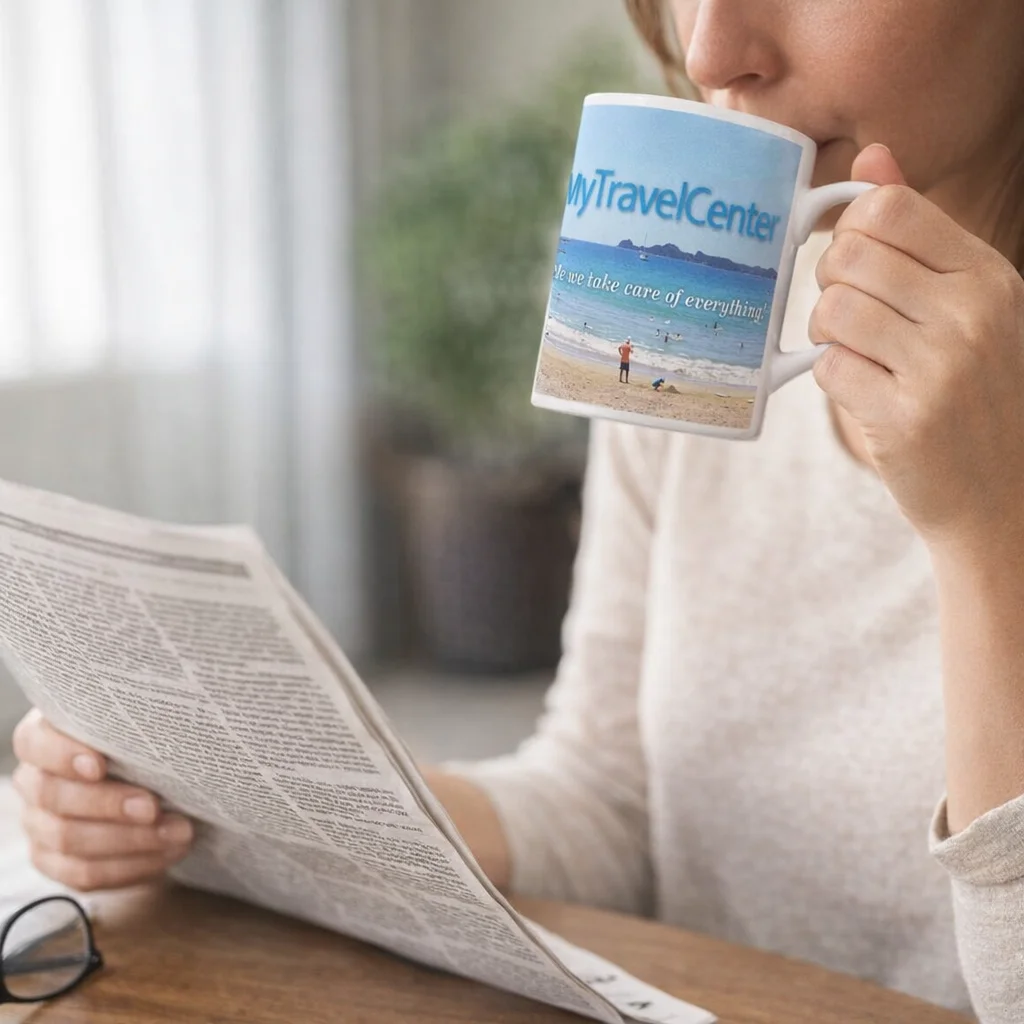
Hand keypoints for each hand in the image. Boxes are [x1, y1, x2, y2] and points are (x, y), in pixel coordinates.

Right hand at [12, 709, 193, 890]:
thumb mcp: (140, 728)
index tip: (100, 765)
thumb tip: (174, 719)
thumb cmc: (141, 746)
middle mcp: (34, 782)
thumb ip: (141, 723)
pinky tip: (167, 852)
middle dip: (107, 803)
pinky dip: (131, 865)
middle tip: (153, 807)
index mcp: (45, 738)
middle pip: (53, 796)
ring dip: (129, 839)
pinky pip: (84, 873)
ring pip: (68, 839)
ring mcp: (40, 825)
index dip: (61, 754)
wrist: (152, 788)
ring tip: (177, 832)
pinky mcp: (56, 862)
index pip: (34, 742)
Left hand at [811, 144, 1023, 551]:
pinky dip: (833, 377)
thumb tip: (871, 157)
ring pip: (831, 309)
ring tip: (858, 354)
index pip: (891, 207)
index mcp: (988, 274)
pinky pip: (829, 367)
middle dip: (832, 283)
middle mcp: (972, 312)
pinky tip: (865, 391)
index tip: (857, 262)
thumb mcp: (968, 302)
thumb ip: (917, 231)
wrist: (1002, 496)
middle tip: (852, 316)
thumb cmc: (974, 392)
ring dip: (826, 333)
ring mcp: (942, 367)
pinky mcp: (906, 418)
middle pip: (849, 254)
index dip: (852, 230)